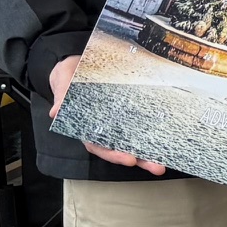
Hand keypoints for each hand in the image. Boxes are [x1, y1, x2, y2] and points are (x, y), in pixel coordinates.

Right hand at [48, 54, 163, 174]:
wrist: (79, 60)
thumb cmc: (70, 72)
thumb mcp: (63, 78)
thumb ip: (62, 94)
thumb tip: (56, 111)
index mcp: (85, 123)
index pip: (98, 144)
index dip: (112, 153)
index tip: (128, 159)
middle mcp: (103, 125)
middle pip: (121, 147)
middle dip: (139, 159)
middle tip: (157, 167)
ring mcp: (118, 119)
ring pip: (134, 140)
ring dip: (149, 152)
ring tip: (165, 162)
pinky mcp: (131, 109)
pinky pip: (143, 123)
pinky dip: (154, 132)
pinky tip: (169, 140)